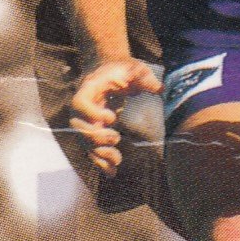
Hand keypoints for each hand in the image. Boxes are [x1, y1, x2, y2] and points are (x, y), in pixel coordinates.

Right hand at [69, 58, 161, 175]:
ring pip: (85, 142)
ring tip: (118, 160)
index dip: (91, 113)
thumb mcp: (134, 68)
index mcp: (89, 89)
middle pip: (79, 127)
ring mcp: (85, 121)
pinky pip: (92, 149)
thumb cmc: (121, 69)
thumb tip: (160, 88)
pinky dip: (100, 162)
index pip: (79, 103)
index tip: (112, 118)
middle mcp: (82, 107)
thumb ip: (145, 78)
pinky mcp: (92, 131)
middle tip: (116, 138)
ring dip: (99, 154)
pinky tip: (112, 172)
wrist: (108, 71)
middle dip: (96, 137)